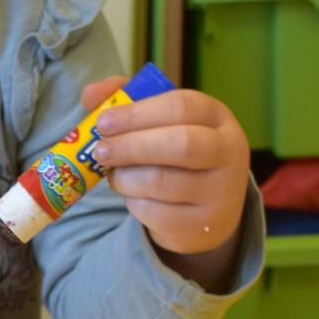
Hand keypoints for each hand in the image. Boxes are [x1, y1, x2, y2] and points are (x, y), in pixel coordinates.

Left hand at [81, 77, 249, 284]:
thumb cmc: (173, 152)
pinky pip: (157, 213)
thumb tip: (90, 94)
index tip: (103, 122)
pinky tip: (132, 195)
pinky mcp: (204, 224)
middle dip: (131, 146)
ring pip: (163, 182)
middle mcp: (228, 151)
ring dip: (126, 177)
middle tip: (99, 150)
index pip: (181, 106)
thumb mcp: (157, 121)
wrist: (207, 208)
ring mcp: (221, 191)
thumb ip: (124, 101)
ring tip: (113, 174)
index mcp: (216, 116)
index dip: (137, 113)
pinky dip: (134, 203)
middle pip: (181, 144)